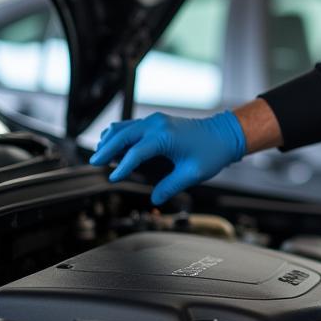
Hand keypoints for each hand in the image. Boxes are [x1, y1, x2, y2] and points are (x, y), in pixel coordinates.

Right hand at [89, 111, 246, 204]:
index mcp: (166, 137)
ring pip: (124, 127)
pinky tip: (114, 146)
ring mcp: (157, 121)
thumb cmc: (213, 151)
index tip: (113, 178)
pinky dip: (120, 135)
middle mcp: (158, 125)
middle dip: (107, 149)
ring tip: (101, 155)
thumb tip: (155, 198)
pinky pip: (132, 126)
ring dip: (111, 140)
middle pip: (123, 135)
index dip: (122, 167)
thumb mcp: (193, 174)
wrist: (225, 134)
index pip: (135, 153)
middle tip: (94, 163)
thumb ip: (171, 186)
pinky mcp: (157, 122)